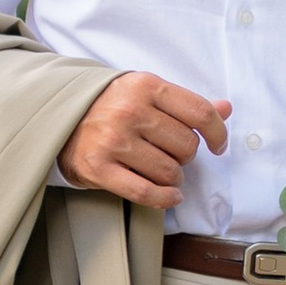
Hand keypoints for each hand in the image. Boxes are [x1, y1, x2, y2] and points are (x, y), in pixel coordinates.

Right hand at [60, 71, 229, 205]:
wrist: (59, 116)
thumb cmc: (111, 105)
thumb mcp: (146, 93)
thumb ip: (186, 103)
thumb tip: (226, 109)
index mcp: (146, 86)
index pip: (200, 112)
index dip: (217, 133)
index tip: (218, 146)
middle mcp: (130, 111)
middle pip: (187, 146)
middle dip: (185, 155)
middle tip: (170, 152)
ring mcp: (113, 140)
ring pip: (169, 172)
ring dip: (173, 177)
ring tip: (161, 170)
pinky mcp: (98, 168)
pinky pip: (145, 193)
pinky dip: (164, 199)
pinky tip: (170, 196)